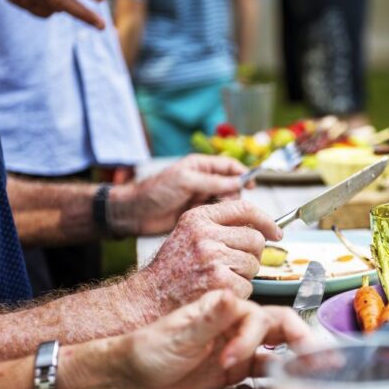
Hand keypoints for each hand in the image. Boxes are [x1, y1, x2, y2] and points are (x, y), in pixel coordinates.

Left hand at [111, 154, 252, 235]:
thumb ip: (213, 182)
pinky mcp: (198, 214)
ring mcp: (201, 198)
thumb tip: (238, 182)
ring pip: (226, 202)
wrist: (135, 213)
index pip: (230, 166)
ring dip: (226, 207)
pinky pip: (216, 215)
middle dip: (234, 194)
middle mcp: (203, 181)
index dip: (243, 174)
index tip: (252, 185)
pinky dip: (219, 218)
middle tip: (227, 203)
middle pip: (231, 185)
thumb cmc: (156, 191)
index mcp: (200, 166)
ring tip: (217, 213)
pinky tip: (214, 222)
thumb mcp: (186, 181)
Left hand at [115, 290, 314, 388]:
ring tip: (310, 377)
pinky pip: (266, 374)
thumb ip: (208, 318)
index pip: (260, 317)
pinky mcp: (237, 371)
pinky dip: (278, 382)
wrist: (133, 376)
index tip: (231, 360)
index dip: (253, 339)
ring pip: (279, 351)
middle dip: (301, 342)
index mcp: (226, 311)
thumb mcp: (177, 334)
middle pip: (282, 329)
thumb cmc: (149, 348)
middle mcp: (238, 327)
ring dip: (296, 361)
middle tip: (313, 361)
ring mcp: (240, 349)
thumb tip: (229, 296)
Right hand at [132, 200, 280, 304]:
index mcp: (199, 218)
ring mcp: (213, 258)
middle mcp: (206, 234)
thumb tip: (259, 227)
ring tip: (219, 278)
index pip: (244, 208)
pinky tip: (218, 292)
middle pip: (255, 239)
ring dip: (244, 275)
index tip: (276, 232)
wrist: (149, 298)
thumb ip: (218, 226)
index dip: (266, 220)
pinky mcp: (220, 282)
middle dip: (251, 255)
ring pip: (254, 264)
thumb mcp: (189, 234)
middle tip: (233, 266)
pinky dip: (238, 293)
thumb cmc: (172, 269)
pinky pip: (248, 286)